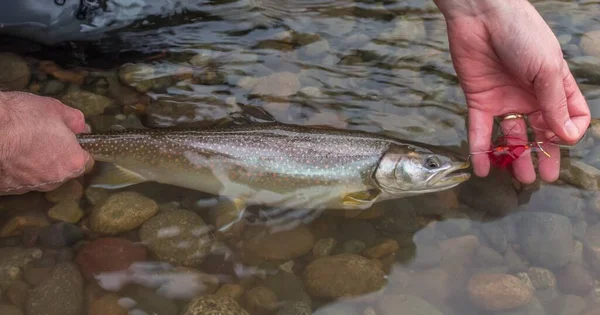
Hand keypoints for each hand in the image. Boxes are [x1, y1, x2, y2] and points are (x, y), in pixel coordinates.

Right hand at [0, 91, 93, 194]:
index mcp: (72, 162)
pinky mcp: (9, 190)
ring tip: (22, 145)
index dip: (78, 149)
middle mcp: (54, 180)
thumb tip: (81, 127)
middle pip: (62, 171)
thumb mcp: (55, 109)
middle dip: (57, 157)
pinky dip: (16, 170)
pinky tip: (8, 154)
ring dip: (35, 165)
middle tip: (43, 138)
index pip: (86, 162)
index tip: (69, 140)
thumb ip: (74, 120)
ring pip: (40, 177)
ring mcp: (29, 187)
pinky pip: (18, 180)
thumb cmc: (21, 118)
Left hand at [434, 0, 590, 183]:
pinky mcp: (479, 100)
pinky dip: (481, 150)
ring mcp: (505, 99)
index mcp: (554, 86)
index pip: (570, 116)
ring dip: (515, 157)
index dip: (569, 132)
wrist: (481, 16)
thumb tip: (568, 136)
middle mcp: (531, 96)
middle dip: (543, 154)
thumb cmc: (521, 34)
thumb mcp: (546, 68)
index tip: (561, 140)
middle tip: (542, 178)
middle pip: (541, 132)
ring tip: (519, 178)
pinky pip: (480, 130)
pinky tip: (482, 169)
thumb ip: (555, 103)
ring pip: (513, 136)